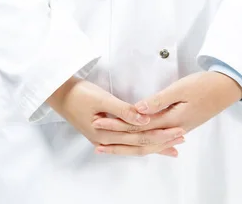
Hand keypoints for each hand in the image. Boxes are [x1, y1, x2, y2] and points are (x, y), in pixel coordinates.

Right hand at [47, 77, 185, 156]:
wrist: (60, 94)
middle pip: (139, 144)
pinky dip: (142, 143)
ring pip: (134, 145)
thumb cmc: (79, 93)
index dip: (160, 134)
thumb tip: (143, 119)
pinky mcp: (105, 134)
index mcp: (106, 133)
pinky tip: (152, 145)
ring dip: (154, 145)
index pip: (139, 136)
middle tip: (181, 138)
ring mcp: (105, 139)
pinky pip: (128, 142)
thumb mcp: (102, 98)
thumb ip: (123, 110)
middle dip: (162, 142)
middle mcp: (106, 140)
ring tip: (172, 147)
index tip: (177, 130)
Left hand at [91, 72, 241, 153]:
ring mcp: (178, 130)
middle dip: (117, 140)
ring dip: (129, 146)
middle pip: (140, 139)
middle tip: (97, 141)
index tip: (99, 121)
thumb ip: (158, 100)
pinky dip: (146, 145)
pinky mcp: (181, 127)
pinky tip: (139, 147)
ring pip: (149, 143)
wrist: (228, 88)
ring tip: (110, 147)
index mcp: (172, 120)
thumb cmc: (206, 85)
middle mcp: (174, 129)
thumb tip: (137, 110)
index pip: (139, 126)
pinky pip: (158, 140)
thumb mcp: (181, 88)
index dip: (117, 125)